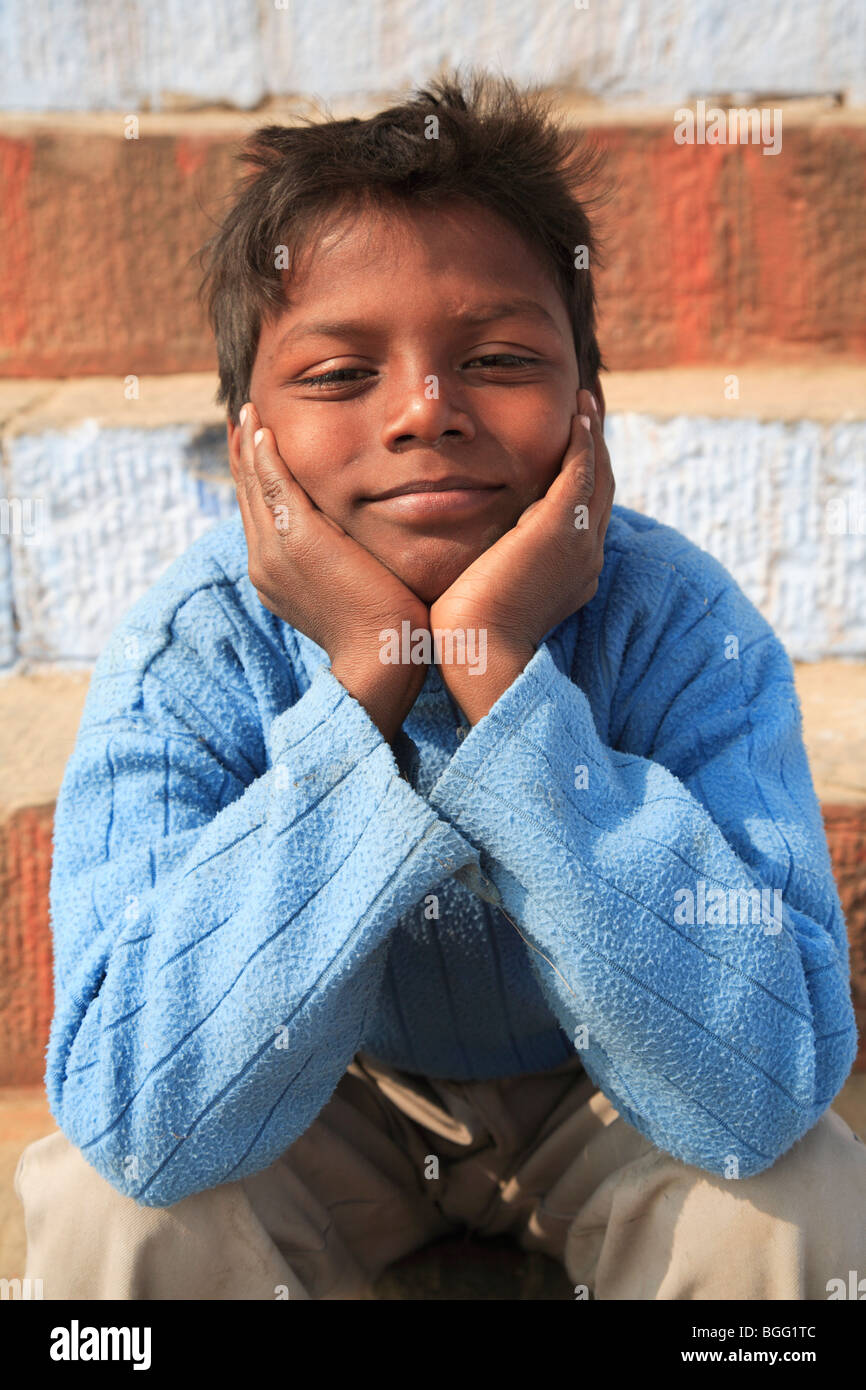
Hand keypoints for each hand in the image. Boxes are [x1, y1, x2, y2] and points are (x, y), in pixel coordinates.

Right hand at [233, 402, 430, 740]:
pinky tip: (263, 431)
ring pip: (255, 487)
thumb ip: (346, 564)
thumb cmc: (384, 633)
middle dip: (245, 455)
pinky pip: (274, 486)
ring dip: (250, 445)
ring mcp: (276, 551)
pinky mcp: (298, 540)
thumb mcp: (354, 590)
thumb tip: (358, 549)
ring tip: (249, 411)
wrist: (381, 658)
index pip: (259, 516)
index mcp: (275, 576)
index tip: (255, 447)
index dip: (254, 479)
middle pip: (248, 497)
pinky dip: (266, 456)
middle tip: (244, 416)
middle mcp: (265, 563)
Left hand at [430, 387, 614, 723]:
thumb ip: (489, 565)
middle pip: (600, 492)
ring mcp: (579, 542)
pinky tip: (576, 415)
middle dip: (595, 452)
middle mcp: (585, 557)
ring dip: (593, 436)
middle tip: (587, 414)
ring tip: (585, 404)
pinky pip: (582, 471)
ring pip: (598, 476)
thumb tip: (470, 552)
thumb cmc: (466, 632)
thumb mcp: (486, 589)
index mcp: (570, 574)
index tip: (569, 452)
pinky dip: (583, 441)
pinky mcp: (562, 527)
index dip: (580, 481)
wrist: (477, 650)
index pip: (582, 517)